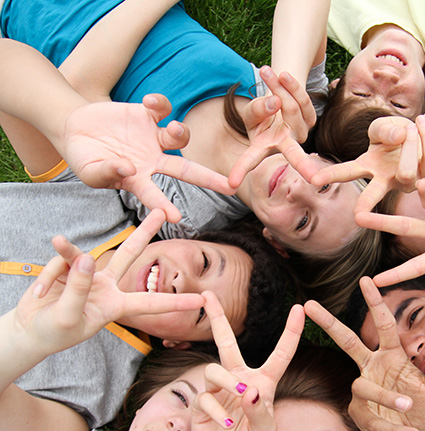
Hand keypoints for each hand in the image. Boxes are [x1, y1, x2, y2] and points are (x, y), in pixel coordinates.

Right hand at [12, 209, 203, 357]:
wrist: (29, 330)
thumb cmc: (53, 333)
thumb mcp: (69, 316)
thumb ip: (80, 288)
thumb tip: (87, 256)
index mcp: (117, 306)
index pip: (153, 304)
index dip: (177, 302)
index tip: (202, 300)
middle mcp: (108, 287)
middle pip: (131, 254)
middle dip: (145, 233)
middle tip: (161, 212)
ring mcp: (87, 276)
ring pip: (85, 254)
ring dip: (69, 251)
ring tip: (57, 246)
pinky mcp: (67, 268)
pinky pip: (60, 262)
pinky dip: (48, 276)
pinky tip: (39, 293)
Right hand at [61, 94, 235, 221]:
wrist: (75, 128)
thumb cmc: (83, 158)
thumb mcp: (88, 172)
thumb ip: (106, 174)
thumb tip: (128, 170)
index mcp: (140, 180)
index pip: (155, 196)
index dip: (164, 206)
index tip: (175, 217)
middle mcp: (153, 161)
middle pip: (188, 172)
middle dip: (211, 180)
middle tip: (232, 188)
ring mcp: (152, 137)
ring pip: (178, 137)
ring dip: (181, 133)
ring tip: (174, 129)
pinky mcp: (145, 113)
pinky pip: (161, 108)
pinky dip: (160, 103)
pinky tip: (150, 102)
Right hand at [188, 292, 304, 430]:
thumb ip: (260, 411)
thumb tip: (248, 390)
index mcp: (264, 384)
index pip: (280, 354)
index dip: (290, 332)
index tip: (299, 309)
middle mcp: (240, 381)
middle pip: (227, 343)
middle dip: (217, 319)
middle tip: (207, 295)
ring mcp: (219, 391)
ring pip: (216, 369)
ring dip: (227, 382)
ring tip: (238, 398)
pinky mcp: (201, 403)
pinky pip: (205, 396)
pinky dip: (216, 410)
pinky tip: (225, 424)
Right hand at [228, 66, 317, 187]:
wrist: (277, 102)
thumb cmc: (260, 114)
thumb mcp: (251, 112)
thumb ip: (258, 109)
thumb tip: (275, 103)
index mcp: (262, 148)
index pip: (250, 160)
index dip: (240, 170)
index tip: (230, 184)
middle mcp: (284, 146)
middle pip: (294, 155)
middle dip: (303, 165)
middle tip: (313, 179)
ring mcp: (300, 134)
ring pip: (291, 109)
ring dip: (277, 87)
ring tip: (264, 71)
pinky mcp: (310, 119)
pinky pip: (302, 100)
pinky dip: (291, 85)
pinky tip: (282, 75)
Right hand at [304, 277, 424, 430]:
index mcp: (391, 356)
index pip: (382, 325)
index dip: (375, 303)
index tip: (366, 280)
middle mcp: (372, 368)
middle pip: (347, 342)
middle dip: (329, 323)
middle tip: (309, 305)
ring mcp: (362, 391)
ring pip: (364, 387)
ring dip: (388, 397)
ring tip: (410, 406)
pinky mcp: (358, 413)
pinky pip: (372, 417)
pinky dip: (395, 426)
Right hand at [311, 114, 424, 213]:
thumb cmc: (398, 133)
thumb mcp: (383, 126)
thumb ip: (384, 130)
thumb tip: (398, 138)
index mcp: (369, 167)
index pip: (347, 172)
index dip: (331, 175)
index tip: (314, 180)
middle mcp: (385, 181)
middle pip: (373, 194)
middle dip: (365, 204)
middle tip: (357, 216)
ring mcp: (406, 183)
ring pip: (406, 172)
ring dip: (409, 143)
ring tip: (410, 126)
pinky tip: (421, 122)